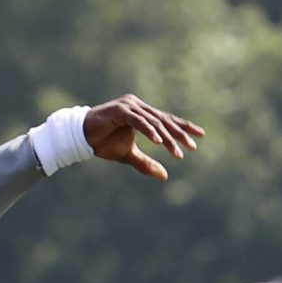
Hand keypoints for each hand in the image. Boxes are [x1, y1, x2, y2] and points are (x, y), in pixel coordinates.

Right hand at [82, 95, 203, 180]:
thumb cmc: (104, 143)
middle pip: (164, 121)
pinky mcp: (120, 111)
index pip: (167, 119)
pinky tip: (159, 142)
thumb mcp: (129, 156)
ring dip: (167, 138)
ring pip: (154, 123)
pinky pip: (139, 122)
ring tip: (177, 153)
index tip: (201, 135)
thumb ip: (146, 164)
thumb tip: (165, 176)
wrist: (81, 137)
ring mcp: (129, 107)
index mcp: (142, 113)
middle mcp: (138, 106)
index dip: (184, 127)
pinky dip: (149, 131)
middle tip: (193, 147)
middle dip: (180, 135)